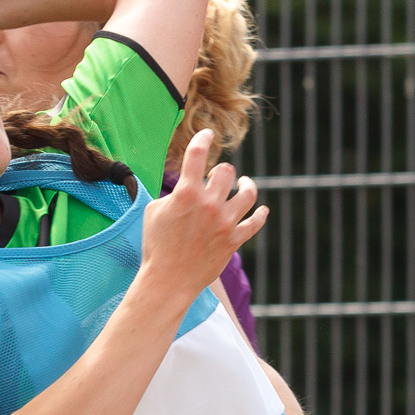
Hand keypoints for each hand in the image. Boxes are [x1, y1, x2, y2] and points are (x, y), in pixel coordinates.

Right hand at [140, 128, 266, 304]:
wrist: (168, 280)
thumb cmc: (156, 245)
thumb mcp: (153, 211)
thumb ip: (172, 193)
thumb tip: (185, 185)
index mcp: (186, 193)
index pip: (197, 153)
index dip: (204, 138)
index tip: (208, 134)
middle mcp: (208, 204)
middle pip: (226, 171)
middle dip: (221, 171)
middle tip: (216, 176)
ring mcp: (224, 223)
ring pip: (247, 193)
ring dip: (246, 185)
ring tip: (244, 184)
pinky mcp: (234, 240)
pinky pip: (256, 222)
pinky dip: (260, 214)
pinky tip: (261, 209)